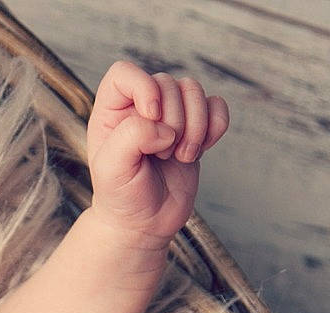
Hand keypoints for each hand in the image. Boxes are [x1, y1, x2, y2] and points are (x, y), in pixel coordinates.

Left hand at [85, 60, 228, 247]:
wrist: (145, 223)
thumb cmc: (121, 196)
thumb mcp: (112, 169)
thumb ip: (132, 137)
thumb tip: (165, 128)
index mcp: (112, 110)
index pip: (125, 72)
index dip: (144, 87)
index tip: (151, 117)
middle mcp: (141, 106)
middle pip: (168, 83)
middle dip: (173, 121)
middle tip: (162, 155)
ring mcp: (171, 115)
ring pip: (195, 91)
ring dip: (195, 127)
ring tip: (181, 156)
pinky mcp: (195, 129)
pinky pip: (217, 107)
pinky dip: (216, 126)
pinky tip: (202, 148)